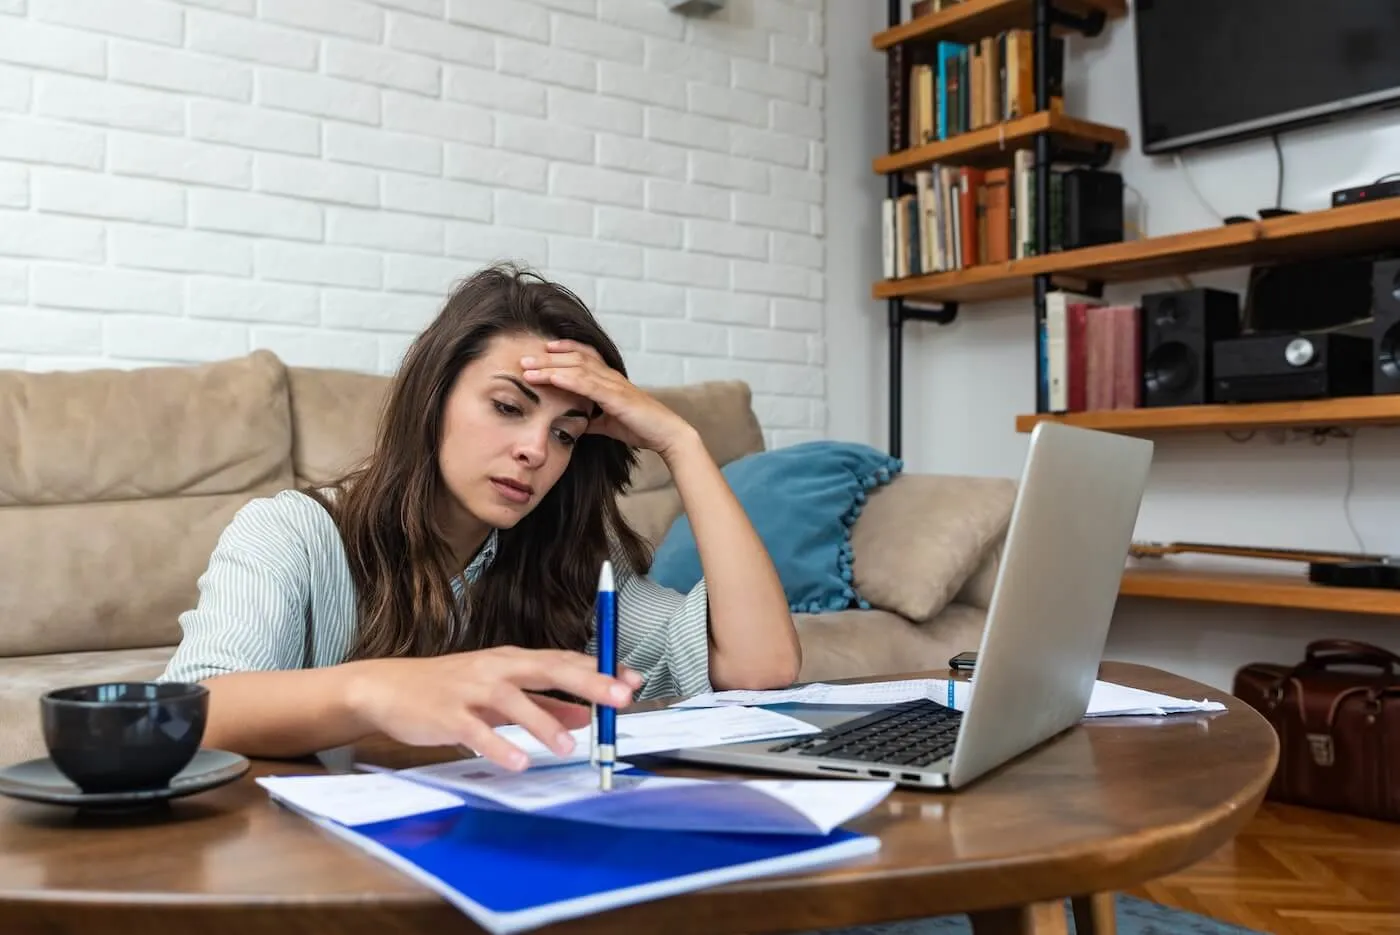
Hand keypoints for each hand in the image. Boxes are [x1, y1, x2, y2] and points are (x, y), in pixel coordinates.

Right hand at [345, 646, 643, 770]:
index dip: (600, 670)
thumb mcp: (500, 690)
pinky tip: (518, 762)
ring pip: (514, 701)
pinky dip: (498, 747)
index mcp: (513, 660)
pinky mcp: (448, 714)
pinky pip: (477, 731)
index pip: (565, 660)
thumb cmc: (450, 688)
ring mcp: (471, 689)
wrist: (388, 687)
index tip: (633, 681)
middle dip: (588, 683)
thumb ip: (543, 703)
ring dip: (545, 723)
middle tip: (620, 699)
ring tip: (570, 748)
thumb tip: (586, 716)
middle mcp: (497, 668)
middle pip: (549, 670)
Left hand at [521, 339, 696, 457]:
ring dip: (549, 366)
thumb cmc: (641, 427)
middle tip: (522, 357)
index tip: (541, 349)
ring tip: (527, 368)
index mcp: (610, 379)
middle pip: (574, 357)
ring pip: (576, 367)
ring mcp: (613, 384)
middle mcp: (610, 376)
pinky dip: (567, 379)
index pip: (584, 355)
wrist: (666, 434)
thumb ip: (592, 419)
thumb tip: (574, 423)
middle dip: (546, 357)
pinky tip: (551, 378)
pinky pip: (587, 384)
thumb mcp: (609, 423)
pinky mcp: (616, 397)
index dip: (562, 349)